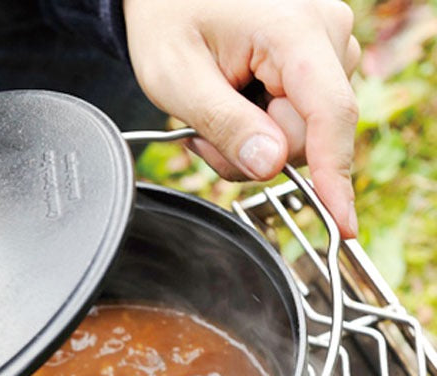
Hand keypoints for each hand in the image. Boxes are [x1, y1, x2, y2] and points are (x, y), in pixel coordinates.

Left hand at [124, 0, 360, 236]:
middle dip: (254, 151)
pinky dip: (262, 122)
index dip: (334, 175)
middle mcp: (327, 30)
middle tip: (200, 133)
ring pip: (303, 131)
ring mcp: (327, 41)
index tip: (341, 222)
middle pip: (309, 135)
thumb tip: (271, 166)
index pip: (331, 115)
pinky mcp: (319, 55)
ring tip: (213, 106)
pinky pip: (300, 115)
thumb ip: (226, 125)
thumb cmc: (166, 18)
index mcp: (294, 30)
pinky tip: (233, 99)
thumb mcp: (177, 78)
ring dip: (254, 137)